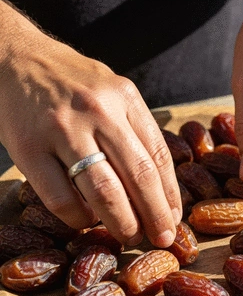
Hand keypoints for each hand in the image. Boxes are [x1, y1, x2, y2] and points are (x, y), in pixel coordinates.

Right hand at [0, 4, 181, 246]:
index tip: (174, 217)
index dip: (170, 193)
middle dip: (155, 215)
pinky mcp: (28, 147)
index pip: (158, 155)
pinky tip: (87, 221)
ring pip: (104, 190)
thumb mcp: (113, 92)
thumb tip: (155, 187)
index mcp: (125, 97)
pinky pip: (61, 198)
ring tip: (131, 237)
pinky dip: (79, 218)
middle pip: (139, 175)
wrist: (15, 58)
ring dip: (122, 222)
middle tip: (162, 238)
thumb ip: (135, 130)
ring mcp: (62, 128)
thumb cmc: (72, 83)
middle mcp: (98, 111)